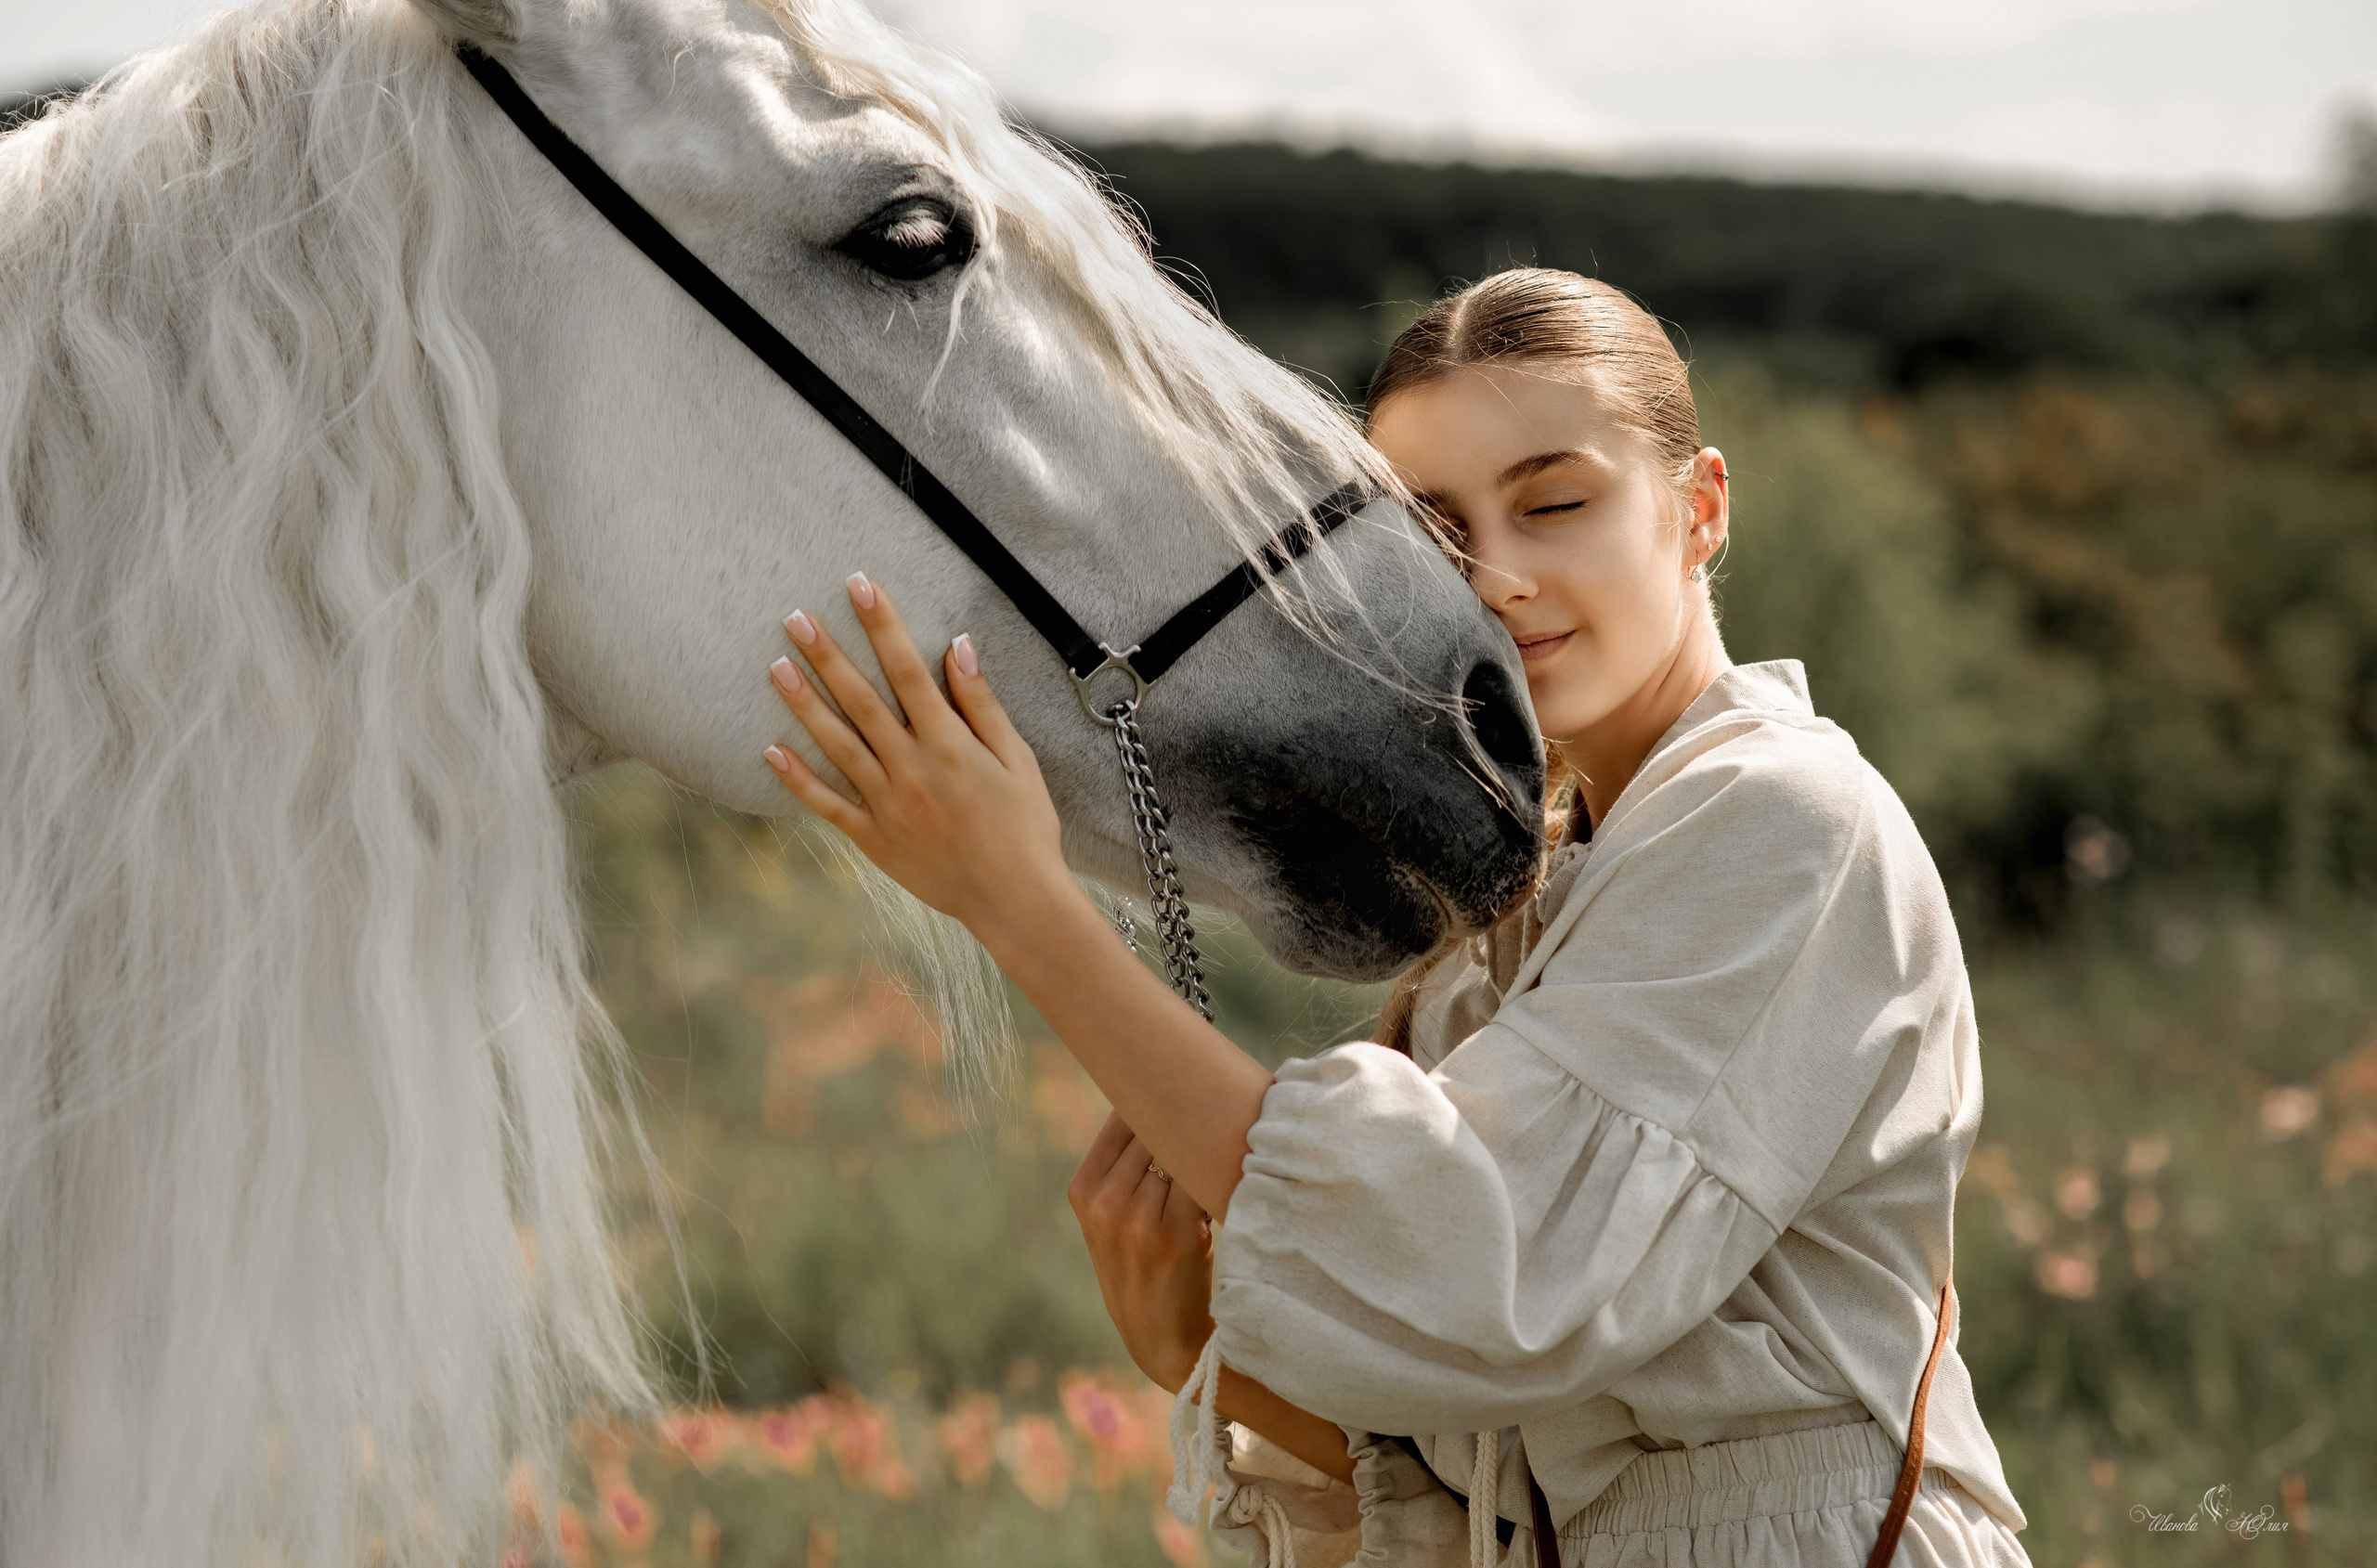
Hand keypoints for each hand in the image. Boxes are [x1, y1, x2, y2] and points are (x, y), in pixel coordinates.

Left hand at [763, 573, 1070, 931]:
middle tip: (794, 617)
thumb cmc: (1026, 826)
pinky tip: (771, 750)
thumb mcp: (1018, 759)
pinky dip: (798, 779)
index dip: (882, 625)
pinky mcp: (874, 838)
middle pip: (861, 701)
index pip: (908, 670)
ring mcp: (888, 805)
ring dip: (804, 704)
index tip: (859, 585)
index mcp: (950, 745)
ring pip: (837, 745)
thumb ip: (982, 704)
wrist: (1014, 901)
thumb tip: (958, 646)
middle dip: (827, 655)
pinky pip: (827, 805)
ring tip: (776, 667)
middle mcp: (912, 770)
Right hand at [1069, 1111, 1215, 1393]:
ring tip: (1231, 1138)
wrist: (1160, 1337)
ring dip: (1207, 1144)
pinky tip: (1234, 1170)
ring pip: (1183, 1152)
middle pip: (1155, 1128)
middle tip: (1218, 1104)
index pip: (1122, 1117)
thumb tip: (1170, 1098)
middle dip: (1187, 1117)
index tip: (1187, 1083)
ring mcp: (1140, 1219)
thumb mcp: (1110, 1218)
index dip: (1157, 1097)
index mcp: (1084, 1190)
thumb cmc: (1144, 1265)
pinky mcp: (1178, 1235)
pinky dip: (1220, 1171)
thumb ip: (1125, 1165)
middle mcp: (1106, 1202)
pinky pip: (1204, 1179)